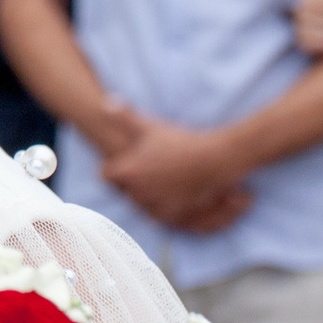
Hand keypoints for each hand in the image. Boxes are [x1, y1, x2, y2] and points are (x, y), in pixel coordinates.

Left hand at [100, 109, 253, 231]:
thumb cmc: (180, 141)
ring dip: (149, 197)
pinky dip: (165, 208)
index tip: (123, 162)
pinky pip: (162, 217)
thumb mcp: (149, 127)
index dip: (114, 168)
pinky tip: (174, 194)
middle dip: (132, 184)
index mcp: (128, 173)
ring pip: (143, 206)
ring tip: (162, 182)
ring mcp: (156, 208)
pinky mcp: (175, 218)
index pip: (107, 176)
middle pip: (125, 192)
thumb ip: (124, 117)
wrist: (216, 159)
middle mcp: (138, 194)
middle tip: (147, 171)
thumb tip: (106, 103)